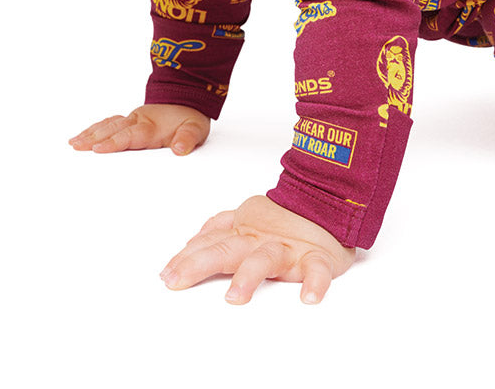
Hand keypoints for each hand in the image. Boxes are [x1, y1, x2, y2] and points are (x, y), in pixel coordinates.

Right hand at [68, 104, 209, 154]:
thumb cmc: (190, 117)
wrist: (188, 98)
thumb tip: (180, 149)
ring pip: (108, 125)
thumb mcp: (196, 128)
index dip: (114, 142)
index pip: (129, 135)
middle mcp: (138, 120)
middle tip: (76, 146)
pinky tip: (83, 136)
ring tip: (73, 142)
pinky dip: (95, 129)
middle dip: (93, 138)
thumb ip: (188, 138)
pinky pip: (109, 123)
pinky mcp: (129, 120)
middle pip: (113, 129)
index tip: (97, 149)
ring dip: (90, 133)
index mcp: (151, 125)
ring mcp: (132, 118)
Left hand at [160, 195, 355, 304]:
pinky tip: (309, 298)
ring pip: (265, 259)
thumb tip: (191, 242)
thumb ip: (220, 228)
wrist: (328, 197)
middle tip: (176, 281)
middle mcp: (260, 239)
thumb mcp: (247, 217)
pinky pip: (317, 270)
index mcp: (244, 231)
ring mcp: (288, 248)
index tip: (166, 275)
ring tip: (234, 298)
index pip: (210, 243)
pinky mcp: (317, 257)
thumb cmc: (286, 216)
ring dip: (249, 277)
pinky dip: (315, 283)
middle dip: (199, 264)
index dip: (186, 258)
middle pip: (226, 249)